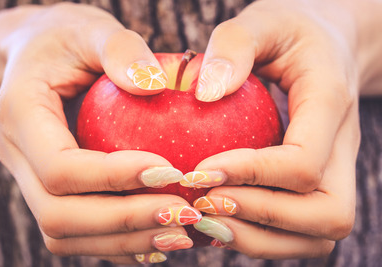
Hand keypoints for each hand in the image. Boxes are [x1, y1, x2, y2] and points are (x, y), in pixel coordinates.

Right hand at [0, 3, 198, 263]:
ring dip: (125, 240)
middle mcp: (19, 158)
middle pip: (60, 216)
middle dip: (125, 220)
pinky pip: (79, 235)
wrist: (36, 55)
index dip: (115, 177)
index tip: (170, 171)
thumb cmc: (65, 39)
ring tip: (181, 232)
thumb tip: (155, 85)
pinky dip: (119, 243)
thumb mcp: (90, 29)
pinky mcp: (53, 192)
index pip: (60, 167)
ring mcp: (32, 181)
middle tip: (183, 214)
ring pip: (67, 235)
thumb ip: (119, 48)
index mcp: (22, 117)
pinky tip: (160, 236)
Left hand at [187, 0, 366, 258]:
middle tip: (202, 202)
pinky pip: (298, 232)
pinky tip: (218, 217)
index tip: (200, 171)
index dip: (252, 175)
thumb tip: (205, 93)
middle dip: (260, 217)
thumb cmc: (290, 32)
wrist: (325, 46)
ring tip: (206, 217)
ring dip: (258, 237)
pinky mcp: (315, 185)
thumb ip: (235, 45)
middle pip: (327, 215)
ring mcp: (333, 172)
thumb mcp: (263, 21)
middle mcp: (341, 149)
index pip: (304, 163)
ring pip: (316, 235)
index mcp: (330, 104)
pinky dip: (258, 236)